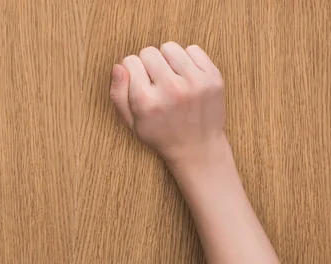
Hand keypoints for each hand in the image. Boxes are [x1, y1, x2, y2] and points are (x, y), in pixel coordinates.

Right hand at [110, 42, 227, 172]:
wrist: (198, 149)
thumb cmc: (161, 135)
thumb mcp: (132, 122)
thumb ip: (118, 94)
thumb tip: (119, 66)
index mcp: (146, 102)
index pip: (130, 61)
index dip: (132, 70)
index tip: (139, 81)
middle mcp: (170, 90)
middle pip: (149, 52)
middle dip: (148, 64)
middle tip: (155, 81)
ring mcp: (194, 82)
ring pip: (170, 47)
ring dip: (167, 59)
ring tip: (170, 76)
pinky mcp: (212, 78)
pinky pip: (193, 49)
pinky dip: (188, 59)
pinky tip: (186, 76)